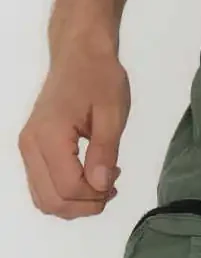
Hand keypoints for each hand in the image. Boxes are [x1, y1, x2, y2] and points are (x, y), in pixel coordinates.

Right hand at [19, 40, 130, 218]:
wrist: (80, 52)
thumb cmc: (99, 76)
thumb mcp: (112, 111)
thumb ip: (105, 151)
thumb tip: (100, 187)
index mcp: (49, 135)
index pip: (67, 186)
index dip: (93, 195)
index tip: (117, 181)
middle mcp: (30, 146)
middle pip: (50, 200)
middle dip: (83, 205)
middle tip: (111, 187)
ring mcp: (27, 148)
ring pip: (43, 198)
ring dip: (73, 202)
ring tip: (102, 182)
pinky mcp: (31, 147)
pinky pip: (42, 184)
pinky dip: (63, 191)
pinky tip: (88, 176)